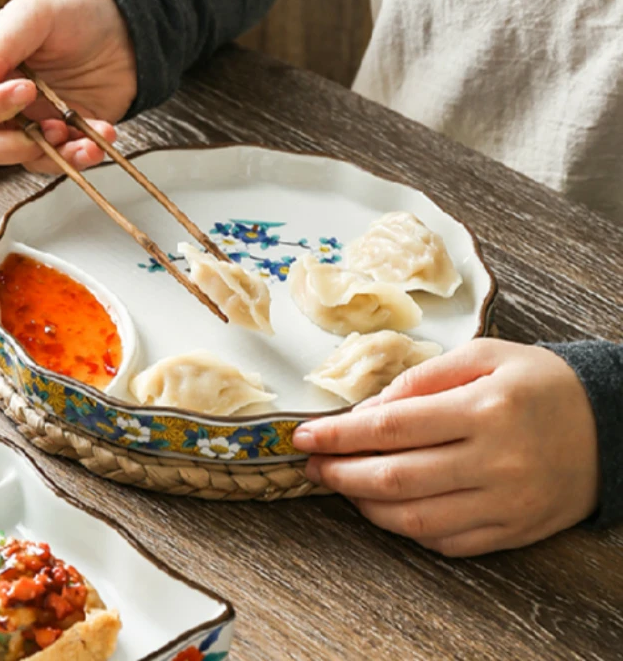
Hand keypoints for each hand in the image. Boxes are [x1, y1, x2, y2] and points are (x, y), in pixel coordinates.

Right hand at [0, 0, 136, 172]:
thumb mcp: (34, 14)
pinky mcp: (63, 141)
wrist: (126, 33)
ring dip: (51, 155)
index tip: (26, 88)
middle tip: (50, 125)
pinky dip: (79, 158)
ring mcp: (31, 126)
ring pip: (20, 162)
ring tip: (81, 137)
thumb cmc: (73, 16)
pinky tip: (99, 140)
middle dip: (11, 145)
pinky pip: (59, 163)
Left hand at [293, 339, 599, 556]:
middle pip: (394, 478)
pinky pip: (446, 542)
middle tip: (309, 465)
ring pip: (414, 518)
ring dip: (363, 505)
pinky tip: (382, 507)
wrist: (609, 426)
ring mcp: (504, 504)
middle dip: (339, 472)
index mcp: (484, 409)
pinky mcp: (512, 531)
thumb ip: (423, 377)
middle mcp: (494, 462)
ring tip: (338, 484)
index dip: (338, 434)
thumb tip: (368, 408)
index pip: (391, 427)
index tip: (304, 435)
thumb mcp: (484, 355)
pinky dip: (404, 527)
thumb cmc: (539, 382)